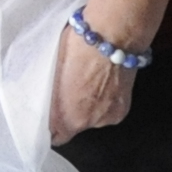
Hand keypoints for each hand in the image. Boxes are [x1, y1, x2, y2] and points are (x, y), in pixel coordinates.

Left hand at [51, 20, 138, 144]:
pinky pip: (107, 110)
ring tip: (88, 80)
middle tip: (68, 88)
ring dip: (89, 105)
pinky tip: (103, 81)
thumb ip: (51, 94)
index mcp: (66, 116)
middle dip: (70, 111)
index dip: (50, 128)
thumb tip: (48, 100)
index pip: (55, 137)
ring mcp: (109, 117)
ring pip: (92, 117)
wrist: (113, 34)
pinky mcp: (124, 108)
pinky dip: (104, 100)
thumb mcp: (52, 71)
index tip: (48, 117)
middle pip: (74, 125)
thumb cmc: (76, 46)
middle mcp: (88, 123)